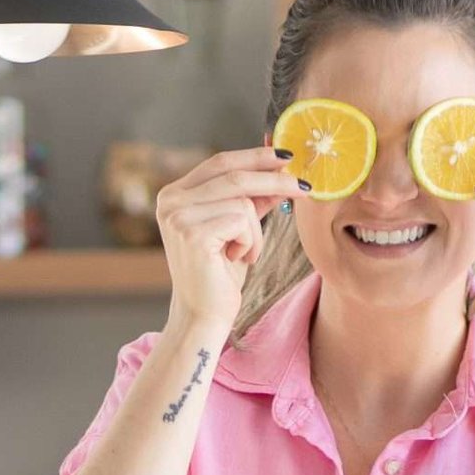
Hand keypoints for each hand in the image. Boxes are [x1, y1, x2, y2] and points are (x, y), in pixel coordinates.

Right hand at [156, 145, 305, 329]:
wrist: (203, 318)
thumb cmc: (218, 276)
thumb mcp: (237, 229)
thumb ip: (252, 199)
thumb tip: (282, 169)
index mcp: (174, 194)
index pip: (219, 163)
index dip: (254, 157)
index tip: (285, 156)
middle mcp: (170, 201)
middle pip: (233, 175)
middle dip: (273, 179)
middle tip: (304, 186)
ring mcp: (178, 216)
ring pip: (241, 200)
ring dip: (255, 230)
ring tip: (244, 254)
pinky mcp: (193, 234)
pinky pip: (242, 221)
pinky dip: (250, 242)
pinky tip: (236, 260)